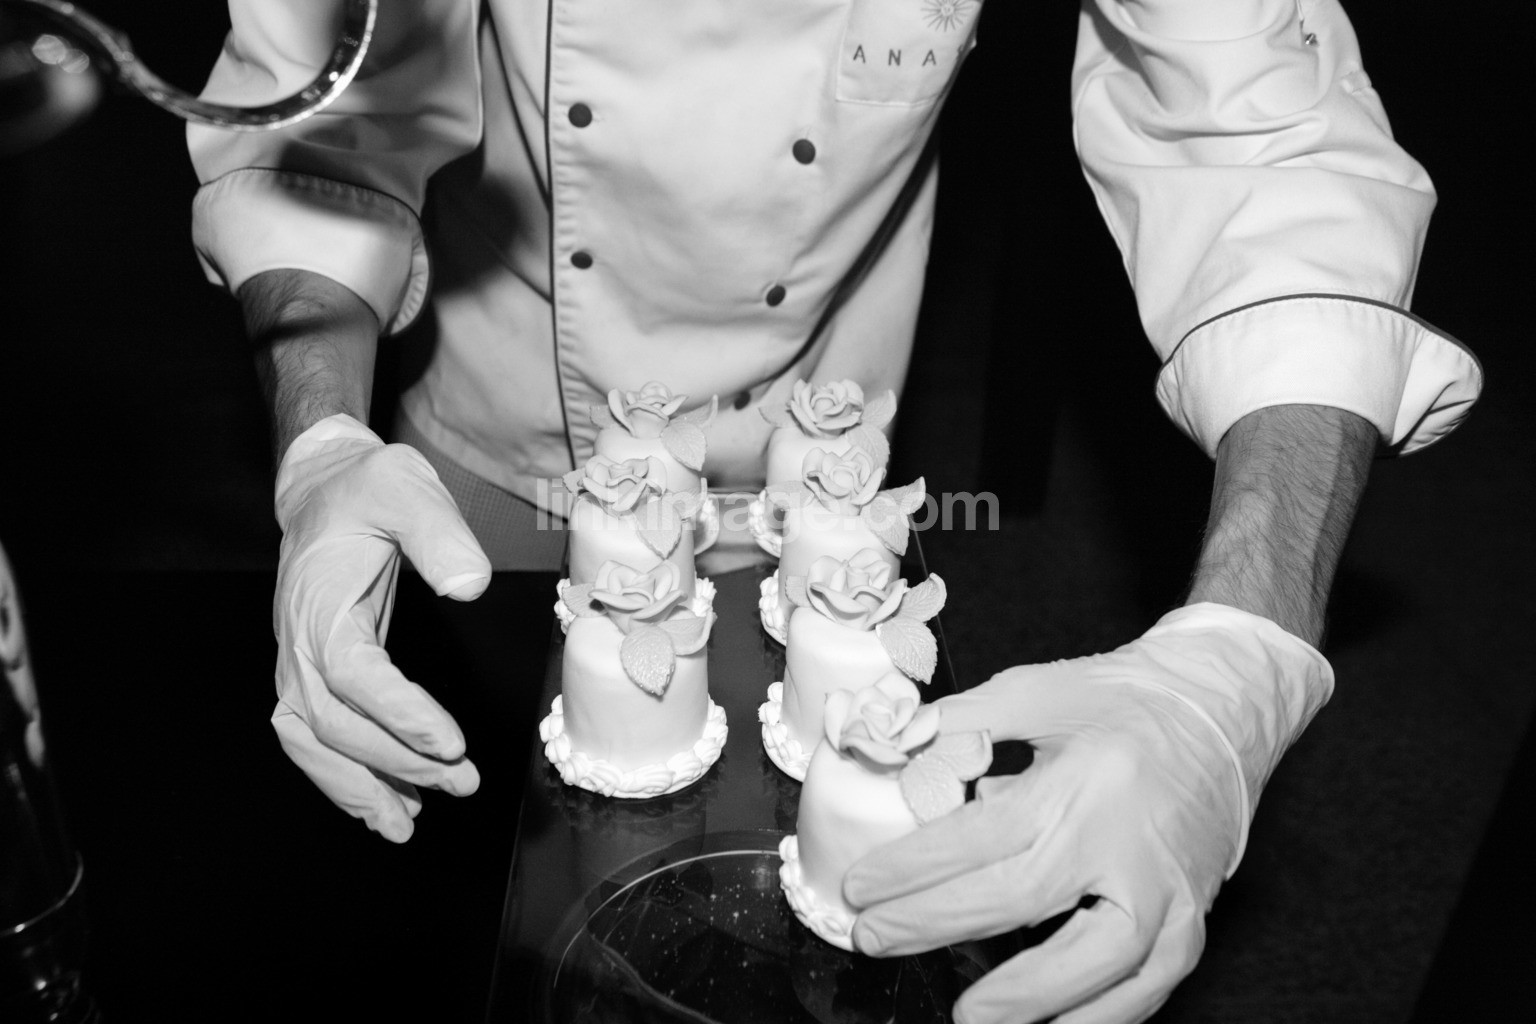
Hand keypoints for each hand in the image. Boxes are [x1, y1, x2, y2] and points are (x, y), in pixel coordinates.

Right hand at [272, 414, 491, 840]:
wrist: (323, 489)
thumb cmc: (368, 489)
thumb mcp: (407, 488)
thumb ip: (439, 535)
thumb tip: (470, 586)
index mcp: (319, 601)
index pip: (353, 673)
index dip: (397, 714)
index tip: (449, 743)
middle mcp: (297, 640)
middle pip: (336, 720)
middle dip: (396, 761)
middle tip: (460, 782)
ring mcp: (295, 661)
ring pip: (312, 741)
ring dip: (359, 786)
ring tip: (406, 825)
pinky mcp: (306, 673)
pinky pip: (310, 737)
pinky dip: (340, 778)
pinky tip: (382, 805)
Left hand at [844, 603, 1332, 1023]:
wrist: (1224, 709)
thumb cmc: (1124, 700)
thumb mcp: (1038, 689)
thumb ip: (963, 723)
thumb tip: (892, 749)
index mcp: (1085, 781)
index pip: (983, 837)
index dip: (914, 869)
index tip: (860, 887)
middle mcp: (1128, 842)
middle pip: (1020, 900)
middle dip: (935, 924)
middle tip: (874, 937)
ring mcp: (1166, 890)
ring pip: (1096, 964)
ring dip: (1026, 997)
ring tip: (967, 1015)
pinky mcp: (1192, 919)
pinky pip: (1147, 987)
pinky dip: (1100, 1018)